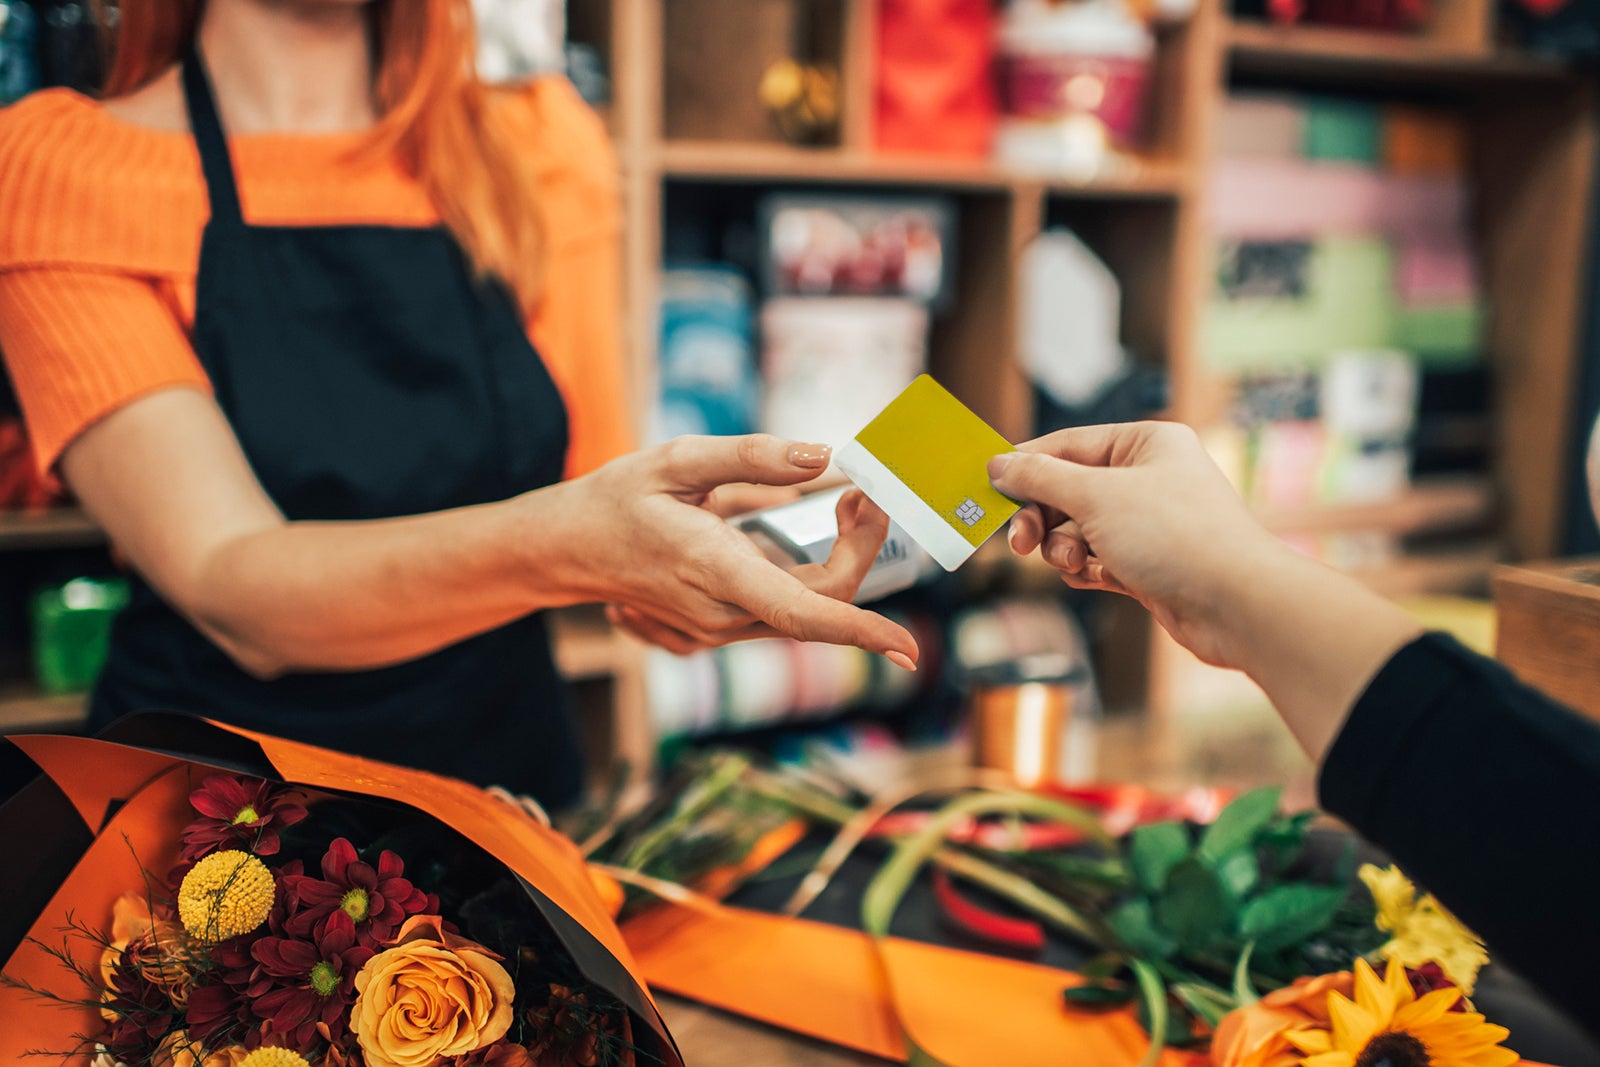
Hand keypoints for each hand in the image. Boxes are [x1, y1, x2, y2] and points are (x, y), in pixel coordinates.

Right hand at [550, 435, 917, 667]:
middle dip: (861, 547)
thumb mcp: (677, 460)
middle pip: (822, 599)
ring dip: (842, 555)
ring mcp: (724, 627)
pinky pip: (788, 603)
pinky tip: (806, 520)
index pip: (802, 613)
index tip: (904, 646)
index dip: (860, 631)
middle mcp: (724, 612)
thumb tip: (822, 458)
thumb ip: (752, 458)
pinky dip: (815, 567)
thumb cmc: (618, 500)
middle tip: (865, 491)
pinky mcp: (726, 625)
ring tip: (847, 498)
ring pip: (810, 604)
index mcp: (714, 570)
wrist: (568, 550)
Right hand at [989, 421, 1420, 762]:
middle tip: (1019, 543)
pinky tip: (1091, 576)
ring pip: (1079, 529)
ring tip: (1071, 562)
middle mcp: (1150, 477)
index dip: (1025, 468)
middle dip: (1042, 517)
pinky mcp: (1150, 564)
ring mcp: (1151, 523)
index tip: (988, 489)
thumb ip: (1040, 479)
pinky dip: (1086, 568)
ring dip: (1063, 548)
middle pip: (1068, 490)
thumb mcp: (1095, 497)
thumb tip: (999, 464)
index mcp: (1147, 443)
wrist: (1236, 604)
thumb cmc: (1177, 537)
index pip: (1066, 446)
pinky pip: (1097, 558)